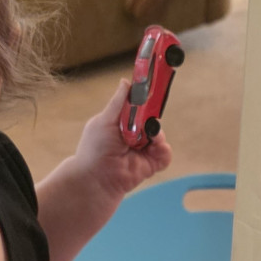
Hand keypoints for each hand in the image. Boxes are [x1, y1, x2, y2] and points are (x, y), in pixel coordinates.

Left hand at [73, 79, 173, 202]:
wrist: (98, 178)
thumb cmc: (95, 148)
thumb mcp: (105, 119)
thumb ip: (119, 102)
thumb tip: (126, 82)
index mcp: (123, 121)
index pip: (139, 105)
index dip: (145, 99)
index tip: (152, 90)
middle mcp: (135, 133)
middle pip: (152, 117)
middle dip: (150, 117)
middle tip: (144, 120)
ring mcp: (144, 148)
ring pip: (159, 134)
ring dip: (153, 135)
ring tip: (141, 140)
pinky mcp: (152, 162)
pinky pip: (165, 152)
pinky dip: (161, 150)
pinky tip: (150, 150)